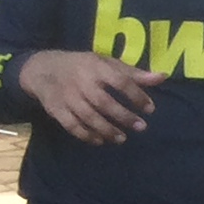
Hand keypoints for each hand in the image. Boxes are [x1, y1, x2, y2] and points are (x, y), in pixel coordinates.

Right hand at [16, 50, 161, 143]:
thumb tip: (162, 77)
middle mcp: (81, 82)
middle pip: (104, 102)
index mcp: (96, 67)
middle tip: (141, 127)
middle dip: (124, 117)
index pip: (120, 81)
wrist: (42, 68)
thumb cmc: (83, 66)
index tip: (150, 109)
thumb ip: (133, 73)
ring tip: (122, 138)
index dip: (137, 95)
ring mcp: (67, 96)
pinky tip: (100, 140)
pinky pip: (71, 125)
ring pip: (88, 117)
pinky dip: (86, 135)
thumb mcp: (106, 63)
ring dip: (107, 130)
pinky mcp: (55, 109)